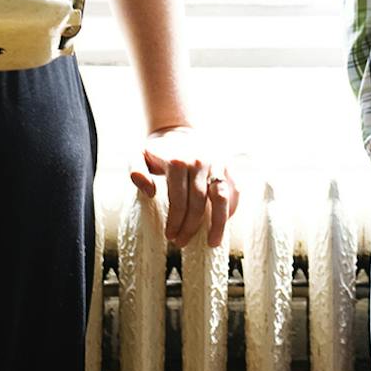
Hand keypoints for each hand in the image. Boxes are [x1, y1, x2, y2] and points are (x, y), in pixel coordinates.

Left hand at [130, 125, 237, 247]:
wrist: (177, 129)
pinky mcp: (228, 164)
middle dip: (191, 227)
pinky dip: (231, 208)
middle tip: (182, 242)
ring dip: (219, 223)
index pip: (179, 200)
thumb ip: (136, 172)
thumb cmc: (156, 150)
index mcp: (177, 162)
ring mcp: (216, 163)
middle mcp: (200, 162)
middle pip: (199, 203)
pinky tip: (224, 223)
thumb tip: (151, 192)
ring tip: (213, 242)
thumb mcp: (138, 156)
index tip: (170, 236)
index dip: (175, 222)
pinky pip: (235, 189)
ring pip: (222, 197)